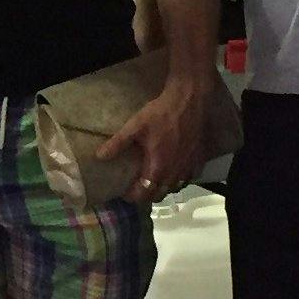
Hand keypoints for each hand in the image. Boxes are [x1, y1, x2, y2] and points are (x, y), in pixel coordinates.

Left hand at [95, 77, 214, 205]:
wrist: (189, 102)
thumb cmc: (161, 114)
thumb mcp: (135, 126)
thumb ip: (118, 143)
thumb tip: (99, 156)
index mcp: (158, 168)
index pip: (144, 193)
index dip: (133, 196)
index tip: (124, 194)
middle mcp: (174, 173)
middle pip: (159, 195)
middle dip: (147, 195)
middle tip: (136, 189)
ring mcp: (188, 168)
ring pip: (174, 188)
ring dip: (162, 189)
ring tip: (153, 182)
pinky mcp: (198, 161)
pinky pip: (188, 179)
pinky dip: (178, 181)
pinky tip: (173, 173)